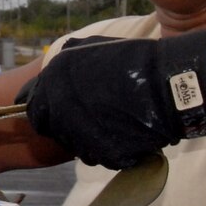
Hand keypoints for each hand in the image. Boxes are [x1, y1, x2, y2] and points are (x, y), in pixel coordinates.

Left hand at [15, 33, 205, 168]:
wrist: (168, 83)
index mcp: (53, 83)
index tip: (66, 110)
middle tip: (96, 117)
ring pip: (79, 148)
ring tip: (115, 122)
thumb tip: (54, 69)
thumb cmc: (132, 61)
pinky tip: (127, 133)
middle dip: (71, 127)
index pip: (36, 112)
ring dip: (91, 140)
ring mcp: (81, 135)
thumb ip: (67, 61)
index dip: (50, 112)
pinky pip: (102, 157)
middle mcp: (61, 111)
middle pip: (57, 132)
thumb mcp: (91, 47)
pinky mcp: (104, 154)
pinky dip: (112, 149)